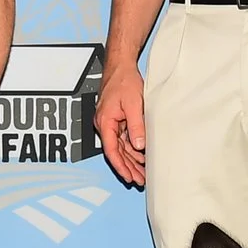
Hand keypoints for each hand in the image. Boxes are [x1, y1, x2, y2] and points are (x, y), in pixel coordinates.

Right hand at [95, 65, 145, 186]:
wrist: (120, 66)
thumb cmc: (123, 81)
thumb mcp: (133, 104)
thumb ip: (136, 126)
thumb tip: (139, 146)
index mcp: (105, 122)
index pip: (111, 150)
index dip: (120, 166)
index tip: (128, 177)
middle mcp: (105, 125)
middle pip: (116, 152)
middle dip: (127, 167)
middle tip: (139, 181)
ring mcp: (110, 123)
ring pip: (120, 147)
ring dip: (131, 160)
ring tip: (142, 173)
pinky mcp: (117, 120)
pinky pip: (123, 139)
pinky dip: (132, 149)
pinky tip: (141, 157)